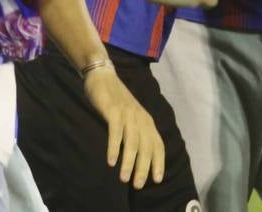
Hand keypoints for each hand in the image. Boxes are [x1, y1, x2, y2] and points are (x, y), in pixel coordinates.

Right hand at [83, 65, 165, 188]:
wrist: (103, 76)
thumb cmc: (116, 101)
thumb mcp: (130, 117)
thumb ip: (136, 133)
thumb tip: (140, 158)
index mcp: (147, 120)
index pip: (158, 144)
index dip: (159, 162)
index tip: (157, 180)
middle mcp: (141, 117)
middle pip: (146, 146)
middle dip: (143, 168)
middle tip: (138, 185)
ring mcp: (128, 113)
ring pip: (132, 141)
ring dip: (129, 162)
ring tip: (124, 178)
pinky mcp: (113, 110)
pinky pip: (116, 131)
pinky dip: (114, 147)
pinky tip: (111, 161)